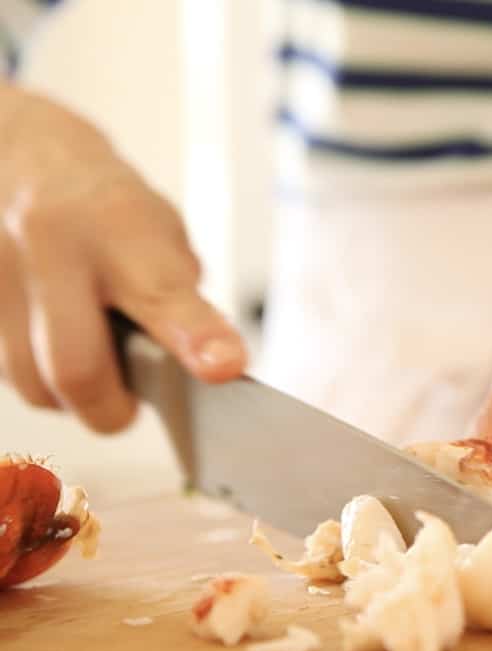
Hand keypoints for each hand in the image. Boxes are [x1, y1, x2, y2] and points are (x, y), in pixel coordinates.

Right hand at [0, 85, 245, 432]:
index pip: (162, 292)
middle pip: (76, 367)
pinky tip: (53, 343)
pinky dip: (37, 375)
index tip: (225, 367)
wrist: (22, 158)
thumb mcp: (160, 231)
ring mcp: (0, 272)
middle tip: (131, 405)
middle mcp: (52, 245)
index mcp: (119, 224)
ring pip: (31, 381)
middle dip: (111, 407)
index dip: (195, 336)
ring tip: (93, 362)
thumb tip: (205, 360)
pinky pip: (5, 368)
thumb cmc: (105, 205)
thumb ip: (179, 296)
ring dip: (70, 396)